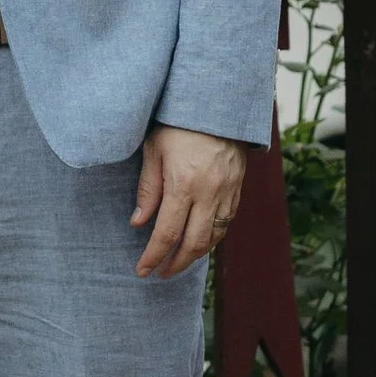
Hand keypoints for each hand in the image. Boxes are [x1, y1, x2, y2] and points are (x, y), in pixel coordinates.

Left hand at [130, 125, 245, 278]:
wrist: (218, 103)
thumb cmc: (178, 123)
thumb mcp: (154, 150)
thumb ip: (148, 190)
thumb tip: (138, 224)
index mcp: (183, 184)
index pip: (166, 233)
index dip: (153, 256)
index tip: (142, 271)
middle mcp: (209, 193)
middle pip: (194, 244)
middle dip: (176, 264)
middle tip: (161, 273)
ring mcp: (227, 192)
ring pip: (214, 237)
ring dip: (196, 254)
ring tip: (179, 260)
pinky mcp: (237, 188)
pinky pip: (227, 222)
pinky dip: (213, 236)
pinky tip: (200, 239)